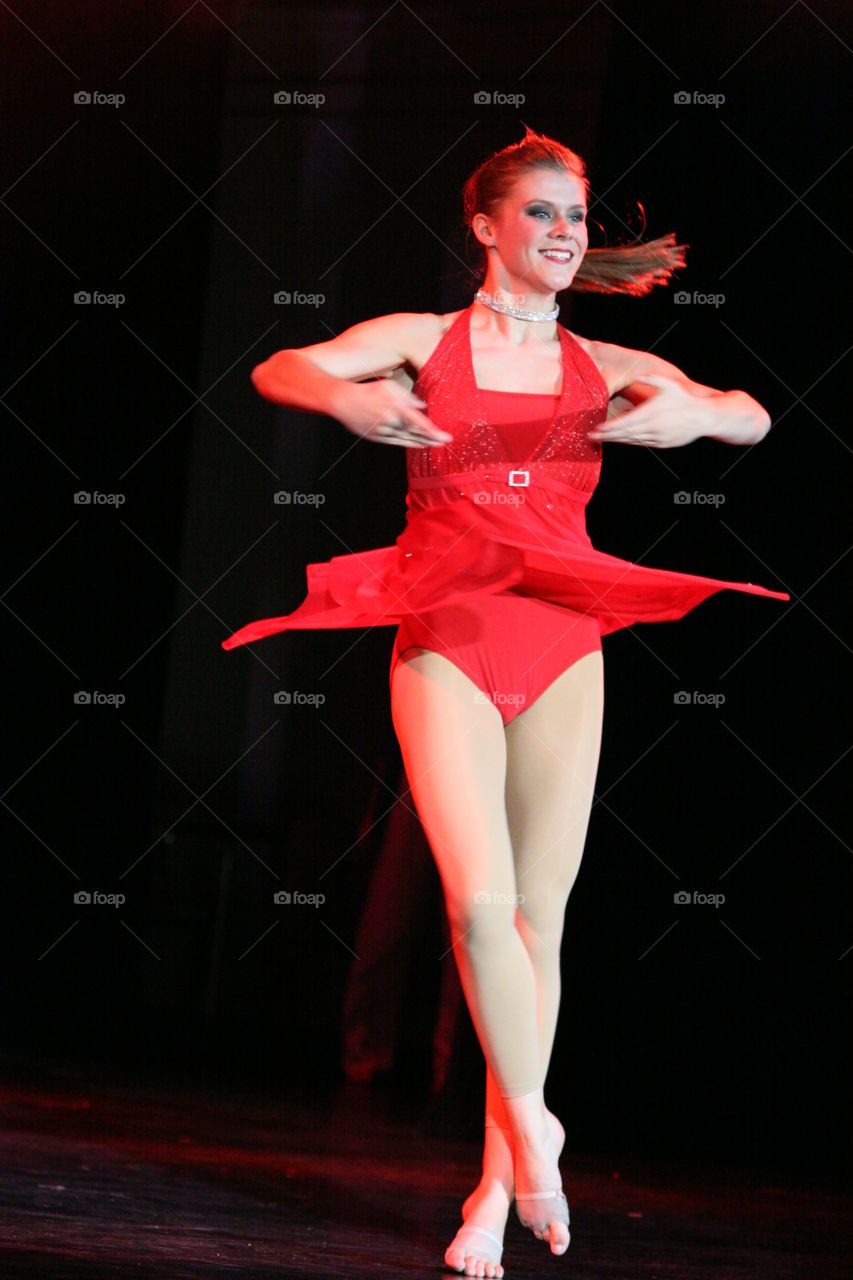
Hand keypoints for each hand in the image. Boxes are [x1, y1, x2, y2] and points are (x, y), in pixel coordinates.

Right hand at [334, 379, 452, 448]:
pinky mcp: (377, 437)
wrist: (344, 401)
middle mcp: (391, 422)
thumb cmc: (368, 390)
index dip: (434, 432)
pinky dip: (409, 443)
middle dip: (432, 439)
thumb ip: (408, 397)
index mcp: (396, 408)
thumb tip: (423, 406)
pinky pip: (397, 442)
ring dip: (423, 442)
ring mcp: (384, 432)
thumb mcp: (390, 387)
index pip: (420, 424)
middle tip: (445, 442)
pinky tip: (419, 444)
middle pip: (416, 434)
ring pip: (407, 439)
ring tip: (435, 444)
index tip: (447, 437)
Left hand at [588, 375, 716, 448]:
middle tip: (590, 437)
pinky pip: (641, 444)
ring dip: (615, 441)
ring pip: (631, 441)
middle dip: (606, 436)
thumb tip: (638, 374)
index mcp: (652, 413)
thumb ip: (652, 378)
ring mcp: (656, 437)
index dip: (610, 427)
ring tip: (600, 440)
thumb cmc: (685, 399)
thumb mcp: (670, 385)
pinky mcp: (661, 444)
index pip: (626, 422)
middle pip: (624, 434)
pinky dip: (629, 443)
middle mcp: (652, 427)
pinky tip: (620, 441)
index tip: (597, 428)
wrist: (703, 418)